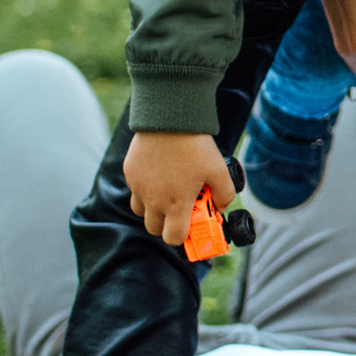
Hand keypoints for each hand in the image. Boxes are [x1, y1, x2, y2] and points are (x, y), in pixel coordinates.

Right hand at [124, 130, 230, 246]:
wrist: (170, 118)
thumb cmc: (195, 146)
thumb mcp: (219, 171)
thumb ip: (225, 194)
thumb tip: (220, 206)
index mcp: (176, 204)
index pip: (173, 238)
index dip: (182, 236)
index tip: (191, 225)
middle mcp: (153, 200)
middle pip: (154, 229)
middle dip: (167, 224)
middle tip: (180, 208)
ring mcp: (138, 187)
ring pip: (141, 211)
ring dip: (153, 208)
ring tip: (168, 190)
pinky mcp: (130, 173)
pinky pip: (135, 190)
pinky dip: (145, 189)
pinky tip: (159, 174)